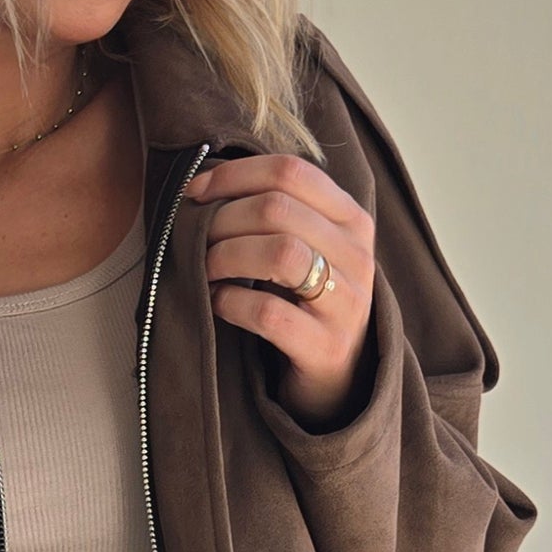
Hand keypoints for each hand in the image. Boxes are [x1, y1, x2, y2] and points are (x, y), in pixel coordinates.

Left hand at [185, 153, 376, 428]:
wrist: (337, 379)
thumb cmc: (306, 305)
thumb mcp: (306, 249)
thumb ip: (275, 214)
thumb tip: (204, 184)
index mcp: (351, 220)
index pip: (291, 172)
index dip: (234, 175)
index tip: (195, 192)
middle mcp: (356, 255)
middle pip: (278, 209)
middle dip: (223, 219)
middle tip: (194, 238)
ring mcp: (346, 303)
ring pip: (281, 254)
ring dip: (227, 256)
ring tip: (205, 269)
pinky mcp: (325, 347)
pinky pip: (269, 312)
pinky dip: (231, 303)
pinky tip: (218, 302)